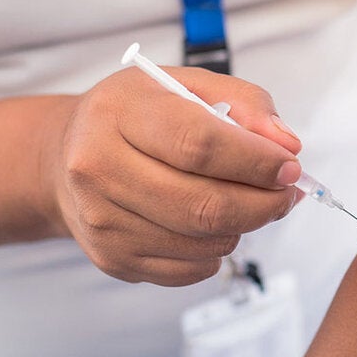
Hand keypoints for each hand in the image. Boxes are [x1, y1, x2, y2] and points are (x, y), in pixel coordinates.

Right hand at [49, 63, 304, 285]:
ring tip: (243, 203)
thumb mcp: (185, 85)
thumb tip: (286, 146)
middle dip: (262, 204)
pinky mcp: (111, 259)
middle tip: (285, 195)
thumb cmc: (136, 117)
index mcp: (117, 113)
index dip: (256, 162)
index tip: (290, 166)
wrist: (67, 158)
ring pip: (202, 243)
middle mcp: (97, 168)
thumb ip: (245, 104)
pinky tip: (209, 225)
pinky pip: (189, 270)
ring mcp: (101, 221)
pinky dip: (215, 252)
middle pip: (204, 204)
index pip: (199, 144)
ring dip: (241, 228)